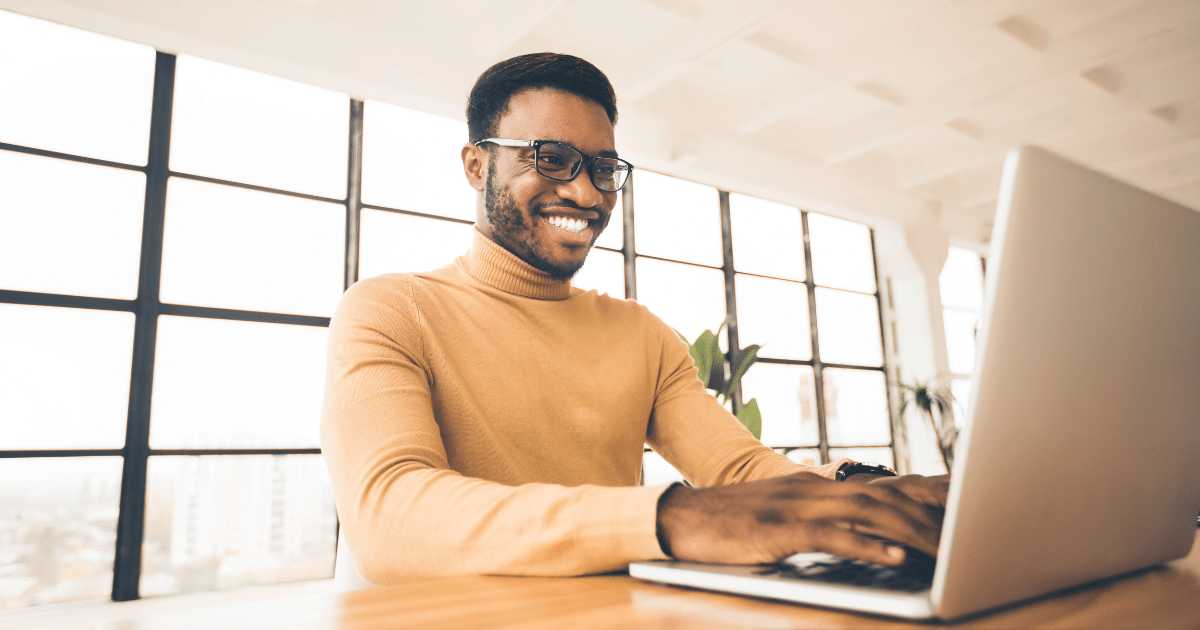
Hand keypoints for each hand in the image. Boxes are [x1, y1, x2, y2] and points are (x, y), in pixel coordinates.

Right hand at [656, 472, 948, 566]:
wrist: (681, 517)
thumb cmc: (733, 523)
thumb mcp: (784, 515)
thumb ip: (824, 518)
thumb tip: (868, 533)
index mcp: (818, 484)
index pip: (883, 483)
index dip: (928, 492)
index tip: (968, 504)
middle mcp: (813, 488)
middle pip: (886, 495)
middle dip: (932, 514)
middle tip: (972, 530)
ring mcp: (796, 506)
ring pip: (867, 512)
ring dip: (910, 530)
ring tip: (946, 548)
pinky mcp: (779, 529)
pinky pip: (831, 536)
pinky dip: (866, 546)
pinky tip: (894, 557)